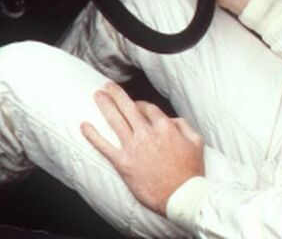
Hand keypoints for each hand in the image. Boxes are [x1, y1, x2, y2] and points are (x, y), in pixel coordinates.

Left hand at [81, 82, 203, 215]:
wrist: (181, 195)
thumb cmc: (190, 171)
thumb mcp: (197, 142)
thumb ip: (184, 125)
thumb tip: (172, 119)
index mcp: (165, 127)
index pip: (148, 108)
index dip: (140, 104)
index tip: (135, 105)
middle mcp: (147, 133)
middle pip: (128, 108)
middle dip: (116, 94)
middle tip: (107, 86)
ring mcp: (134, 148)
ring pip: (115, 121)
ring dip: (105, 106)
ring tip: (97, 95)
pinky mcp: (123, 163)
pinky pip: (104, 146)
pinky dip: (93, 135)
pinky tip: (84, 126)